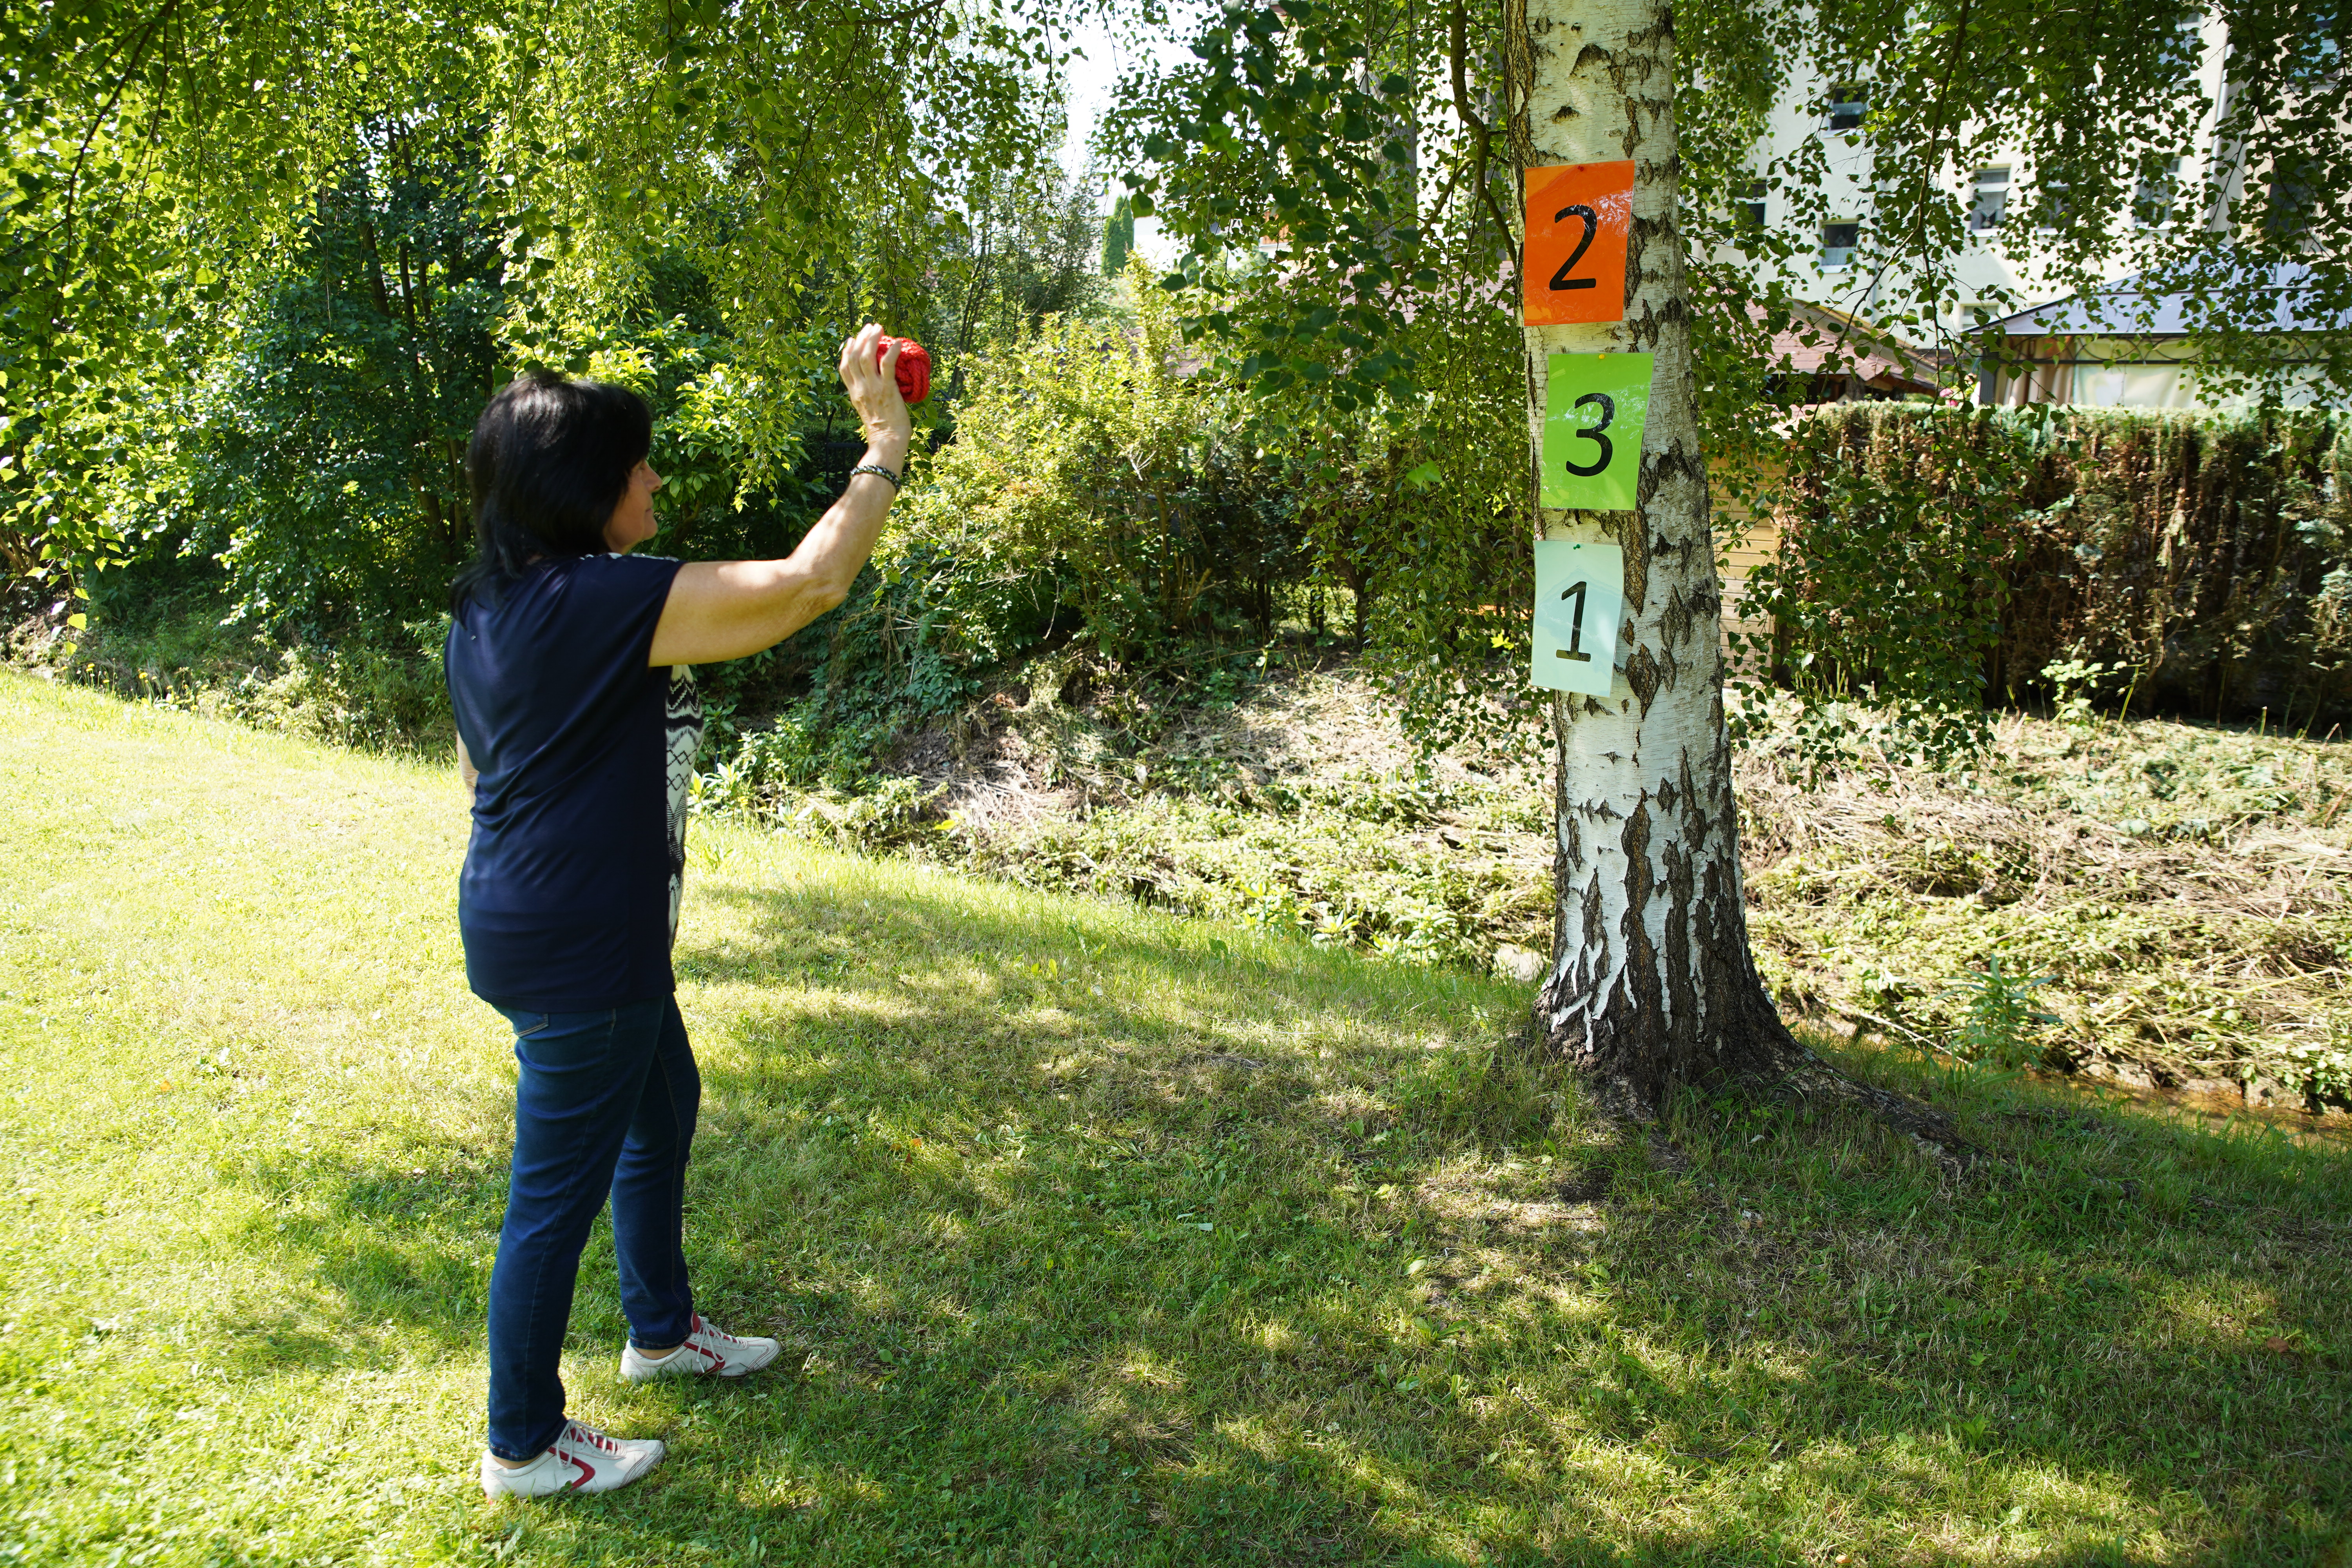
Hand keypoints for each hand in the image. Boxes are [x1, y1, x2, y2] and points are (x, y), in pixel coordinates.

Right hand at [838, 323, 911, 454]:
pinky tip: (897, 343)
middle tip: (869, 327)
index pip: (844, 367)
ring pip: (867, 355)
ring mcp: (872, 387)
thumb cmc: (882, 430)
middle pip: (854, 356)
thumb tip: (875, 386)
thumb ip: (867, 396)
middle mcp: (860, 388)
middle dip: (860, 338)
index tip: (852, 339)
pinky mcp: (887, 389)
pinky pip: (887, 363)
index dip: (847, 351)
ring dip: (873, 339)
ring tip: (879, 328)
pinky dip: (892, 351)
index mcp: (854, 393)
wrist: (887, 442)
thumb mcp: (867, 410)